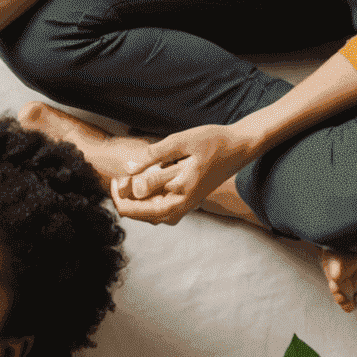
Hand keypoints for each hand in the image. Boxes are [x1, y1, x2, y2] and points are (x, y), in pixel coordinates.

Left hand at [109, 124, 256, 226]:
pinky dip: (147, 197)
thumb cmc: (214, 142)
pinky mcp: (184, 202)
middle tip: (121, 176)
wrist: (240, 147)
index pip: (134, 210)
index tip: (116, 177)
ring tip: (132, 179)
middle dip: (125, 197)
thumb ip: (154, 157)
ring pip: (147, 213)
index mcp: (177, 199)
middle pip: (138, 214)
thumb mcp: (182, 143)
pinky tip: (147, 180)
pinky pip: (158, 207)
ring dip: (136, 199)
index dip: (118, 195)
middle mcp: (178, 209)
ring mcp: (182, 208)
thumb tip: (128, 169)